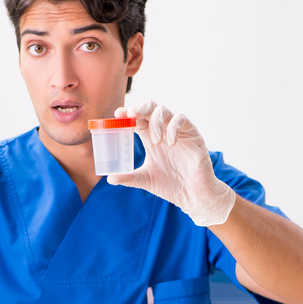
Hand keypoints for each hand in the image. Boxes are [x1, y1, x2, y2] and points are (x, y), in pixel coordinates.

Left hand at [107, 101, 235, 226]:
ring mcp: (178, 131)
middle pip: (150, 107)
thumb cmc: (170, 186)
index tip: (118, 114)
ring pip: (164, 111)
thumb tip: (109, 178)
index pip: (137, 118)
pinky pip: (182, 120)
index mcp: (150, 137)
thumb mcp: (145, 179)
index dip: (127, 113)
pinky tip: (170, 142)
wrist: (192, 196)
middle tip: (132, 115)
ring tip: (155, 141)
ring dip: (156, 122)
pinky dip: (173, 128)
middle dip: (140, 108)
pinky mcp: (193, 135)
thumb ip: (128, 177)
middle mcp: (163, 131)